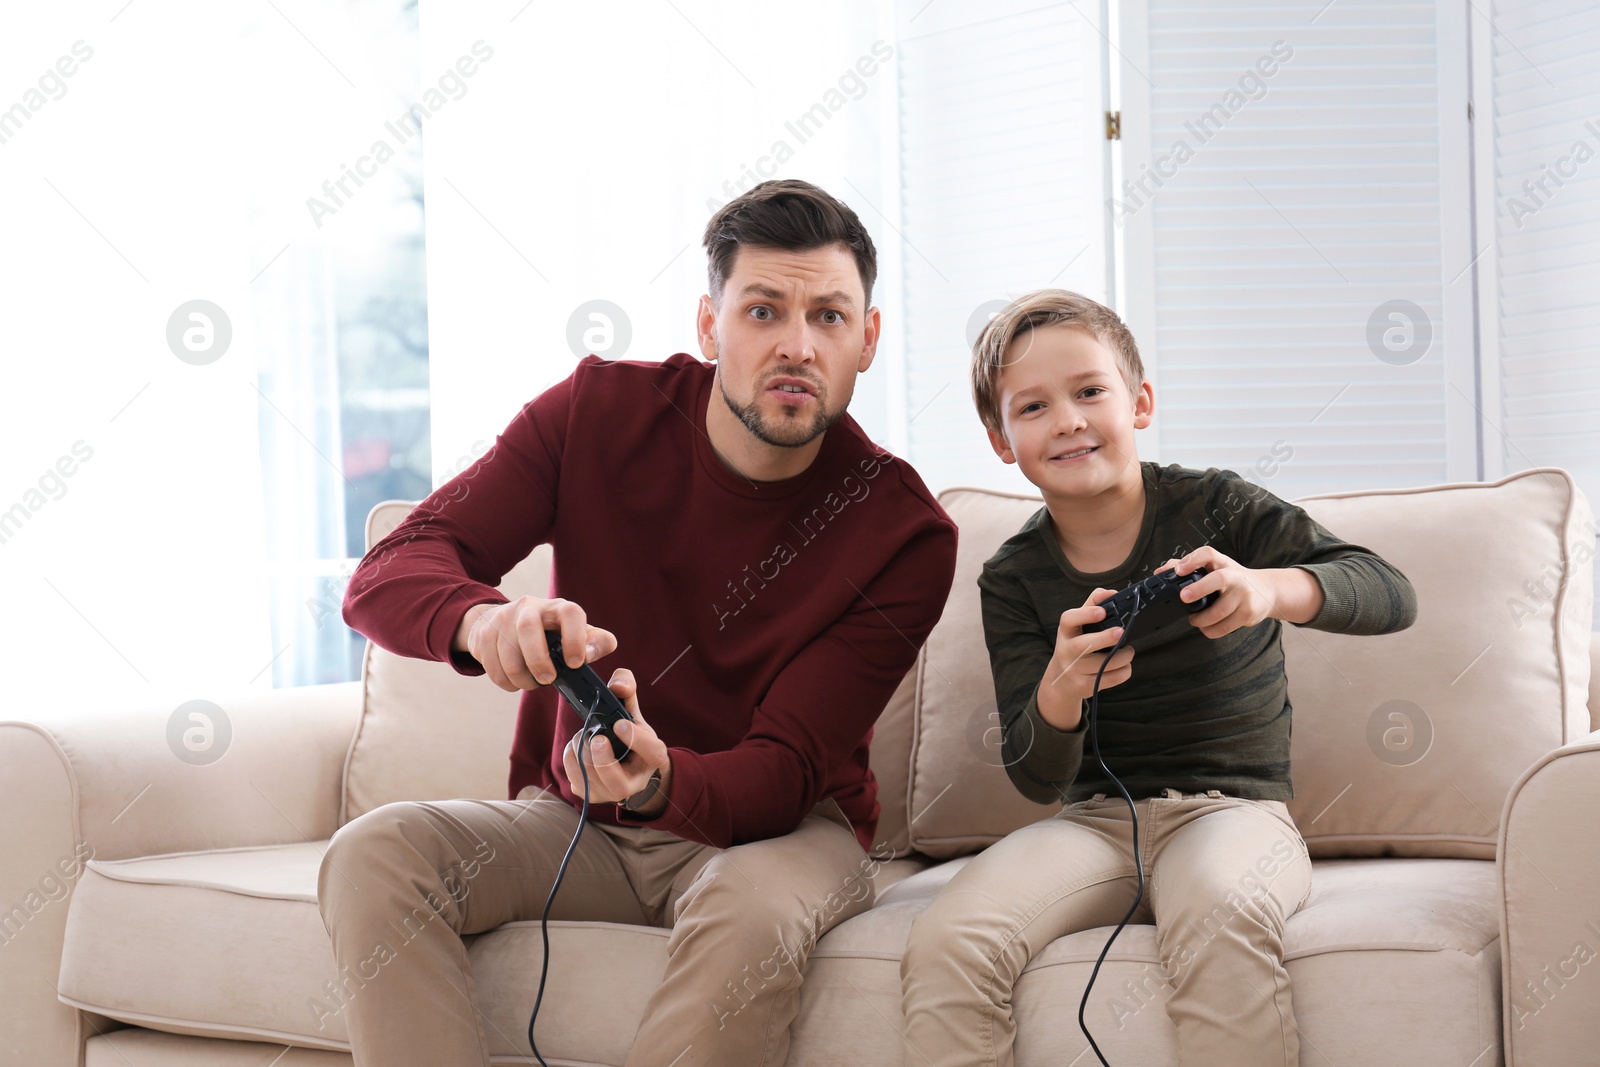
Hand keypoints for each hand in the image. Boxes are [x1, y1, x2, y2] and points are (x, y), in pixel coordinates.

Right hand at [454, 596, 617, 691]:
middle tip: (548, 680)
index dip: (574, 638)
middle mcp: (529, 607)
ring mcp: (503, 618)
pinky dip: (504, 680)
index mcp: (557, 607)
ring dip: (521, 677)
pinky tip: (514, 680)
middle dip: (538, 660)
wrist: (506, 623)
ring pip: (507, 651)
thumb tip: (590, 654)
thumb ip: (597, 642)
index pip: (570, 613)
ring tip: (532, 683)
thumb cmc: (550, 634)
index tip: (576, 663)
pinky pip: (491, 664)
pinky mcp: (484, 634)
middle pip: (528, 628)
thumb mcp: (577, 634)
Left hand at [561, 668, 671, 807]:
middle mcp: (635, 782)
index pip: (651, 751)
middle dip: (600, 756)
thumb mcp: (633, 712)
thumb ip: (626, 689)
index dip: (635, 738)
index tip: (619, 724)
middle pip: (615, 779)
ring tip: (585, 735)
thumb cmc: (629, 735)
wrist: (624, 765)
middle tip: (595, 737)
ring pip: (590, 776)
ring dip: (581, 749)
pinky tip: (579, 746)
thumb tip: (617, 685)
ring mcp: (611, 793)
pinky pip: (575, 778)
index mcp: (653, 757)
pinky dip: (571, 757)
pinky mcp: (591, 795)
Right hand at [1035, 588, 1135, 730]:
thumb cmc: (1075, 645)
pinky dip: (1124, 671)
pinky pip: (1111, 679)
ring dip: (1123, 656)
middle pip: (1084, 645)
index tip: (1102, 611)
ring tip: (1129, 651)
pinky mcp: (1085, 686)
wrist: (1061, 680)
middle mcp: (1066, 651)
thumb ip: (1093, 604)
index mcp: (1065, 631)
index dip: (1085, 614)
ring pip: (1104, 664)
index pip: (1069, 619)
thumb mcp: (1077, 625)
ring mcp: (1074, 671)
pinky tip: (1124, 665)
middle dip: (1105, 638)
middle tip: (1122, 632)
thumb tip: (1113, 592)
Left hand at [1159, 548, 1275, 638]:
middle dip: (1199, 588)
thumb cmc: (1233, 579)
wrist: (1268, 590)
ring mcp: (1245, 594)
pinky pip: (1226, 626)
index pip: (1208, 554)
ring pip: (1220, 611)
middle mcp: (1235, 576)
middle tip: (1183, 597)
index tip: (1179, 570)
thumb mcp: (1215, 568)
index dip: (1192, 560)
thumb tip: (1160, 572)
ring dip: (1202, 619)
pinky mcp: (1249, 612)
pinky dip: (1212, 630)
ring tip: (1193, 620)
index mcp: (1223, 562)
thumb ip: (1188, 567)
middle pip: (1219, 579)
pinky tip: (1206, 627)